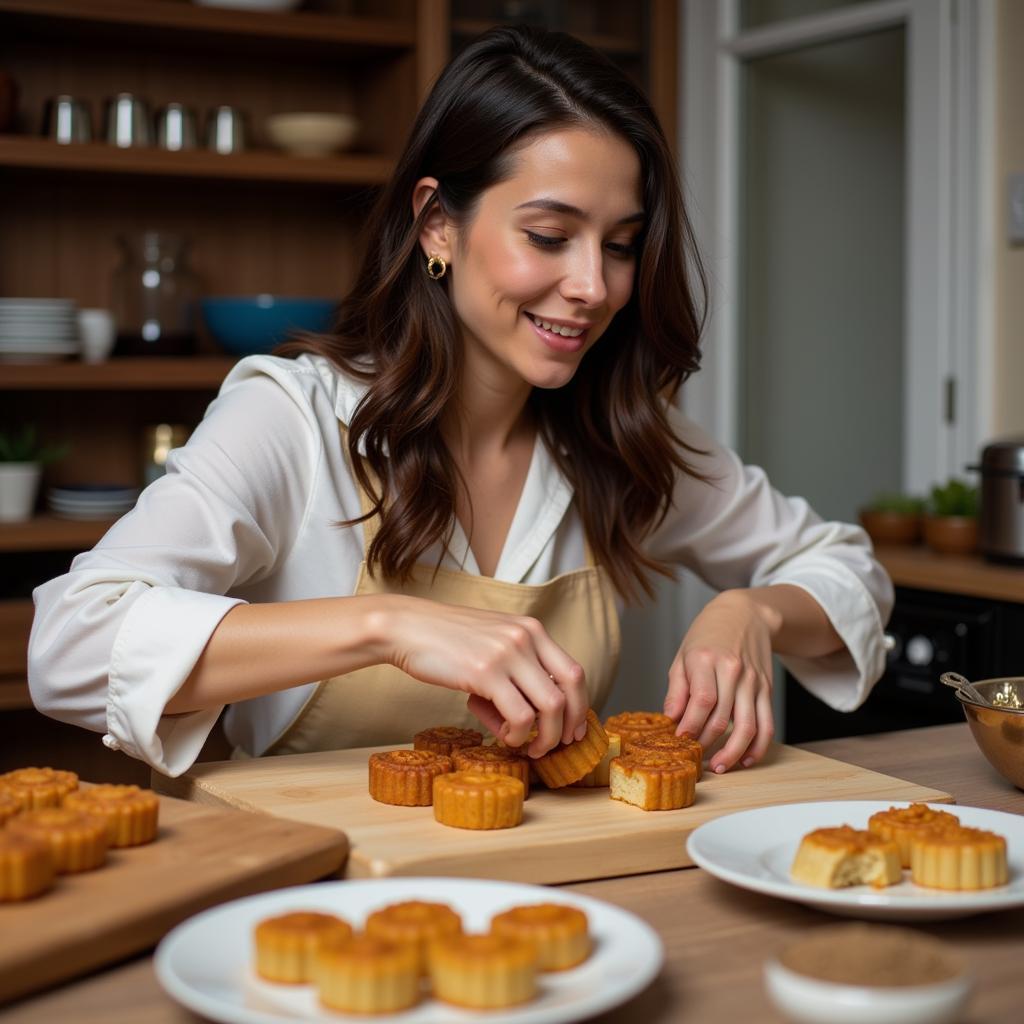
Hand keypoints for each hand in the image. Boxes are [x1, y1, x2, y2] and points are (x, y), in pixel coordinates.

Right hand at [379, 596, 588, 755]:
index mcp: (531, 629)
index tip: (573, 728)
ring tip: (526, 746)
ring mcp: (508, 654)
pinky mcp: (486, 673)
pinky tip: (502, 736)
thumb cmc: (445, 639)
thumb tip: (538, 707)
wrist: (407, 627)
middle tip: (558, 745)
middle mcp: (526, 637)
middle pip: (571, 688)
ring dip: (544, 736)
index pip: (574, 671)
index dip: (580, 704)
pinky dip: (517, 735)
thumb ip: (518, 662)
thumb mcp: (493, 639)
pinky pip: (520, 716)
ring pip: (551, 706)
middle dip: (569, 724)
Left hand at [663, 590, 775, 772]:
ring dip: (733, 753)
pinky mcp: (767, 689)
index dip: (690, 726)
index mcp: (706, 659)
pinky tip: (747, 759)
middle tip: (694, 758)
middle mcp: (732, 670)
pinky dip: (758, 746)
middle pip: (722, 718)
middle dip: (706, 743)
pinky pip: (766, 724)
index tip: (679, 741)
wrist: (746, 614)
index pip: (701, 700)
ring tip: (719, 767)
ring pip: (747, 726)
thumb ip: (677, 689)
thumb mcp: (683, 655)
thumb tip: (671, 719)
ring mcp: (753, 681)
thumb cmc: (708, 634)